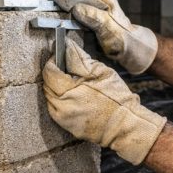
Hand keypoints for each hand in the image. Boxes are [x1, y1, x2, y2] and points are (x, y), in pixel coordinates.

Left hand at [43, 39, 166, 164]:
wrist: (125, 125)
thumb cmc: (116, 98)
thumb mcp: (100, 72)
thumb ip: (79, 58)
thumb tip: (67, 45)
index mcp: (69, 92)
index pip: (49, 72)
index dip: (54, 62)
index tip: (61, 57)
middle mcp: (61, 107)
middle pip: (47, 85)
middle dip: (55, 75)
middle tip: (69, 70)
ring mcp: (63, 119)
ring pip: (50, 97)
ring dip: (58, 88)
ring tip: (74, 84)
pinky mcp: (66, 126)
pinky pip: (56, 109)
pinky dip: (61, 101)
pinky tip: (75, 97)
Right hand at [54, 0, 158, 74]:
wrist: (133, 51)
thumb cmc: (124, 40)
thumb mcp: (110, 29)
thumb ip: (94, 17)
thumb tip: (76, 8)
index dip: (62, 1)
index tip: (49, 4)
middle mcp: (97, 1)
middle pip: (72, 0)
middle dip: (59, 6)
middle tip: (43, 12)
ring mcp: (93, 9)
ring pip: (72, 8)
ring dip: (61, 14)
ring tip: (46, 18)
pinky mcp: (90, 19)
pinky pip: (74, 17)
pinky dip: (67, 21)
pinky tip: (59, 26)